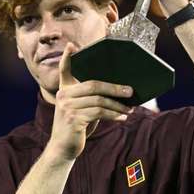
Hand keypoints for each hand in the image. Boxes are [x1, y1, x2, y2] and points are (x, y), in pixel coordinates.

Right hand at [46, 43, 133, 161]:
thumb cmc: (76, 126)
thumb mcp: (81, 109)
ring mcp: (67, 107)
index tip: (71, 45)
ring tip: (129, 109)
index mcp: (64, 90)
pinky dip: (113, 115)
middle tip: (130, 91)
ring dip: (117, 105)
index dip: (67, 57)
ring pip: (99, 100)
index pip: (64, 70)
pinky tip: (122, 117)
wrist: (63, 148)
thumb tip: (119, 92)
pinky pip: (99, 112)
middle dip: (114, 88)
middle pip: (93, 85)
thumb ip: (91, 98)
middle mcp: (64, 96)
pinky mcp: (73, 119)